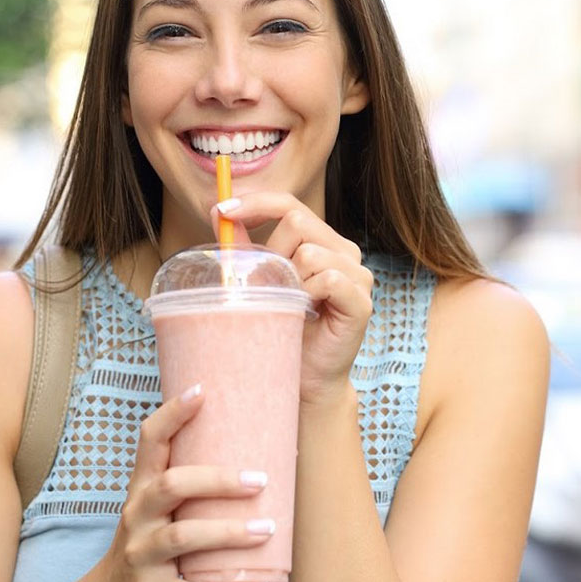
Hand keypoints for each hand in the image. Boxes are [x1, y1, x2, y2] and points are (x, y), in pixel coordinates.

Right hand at [98, 385, 275, 581]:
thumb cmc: (155, 535)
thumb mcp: (161, 505)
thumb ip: (193, 481)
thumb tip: (270, 458)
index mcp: (142, 485)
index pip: (150, 440)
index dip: (171, 413)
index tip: (201, 390)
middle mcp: (136, 513)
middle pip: (172, 485)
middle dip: (218, 479)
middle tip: (260, 479)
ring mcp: (141, 551)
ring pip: (182, 535)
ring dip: (229, 531)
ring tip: (266, 527)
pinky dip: (226, 581)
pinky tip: (255, 577)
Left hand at [211, 193, 373, 406]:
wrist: (304, 378)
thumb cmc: (283, 328)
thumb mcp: (260, 281)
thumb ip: (245, 248)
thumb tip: (219, 212)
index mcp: (322, 241)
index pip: (289, 204)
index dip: (256, 203)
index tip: (223, 209)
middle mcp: (344, 251)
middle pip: (297, 220)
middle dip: (271, 250)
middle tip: (265, 285)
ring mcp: (358, 275)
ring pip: (310, 251)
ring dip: (288, 278)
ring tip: (288, 303)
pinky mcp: (361, 301)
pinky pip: (327, 279)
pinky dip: (307, 294)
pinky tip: (304, 311)